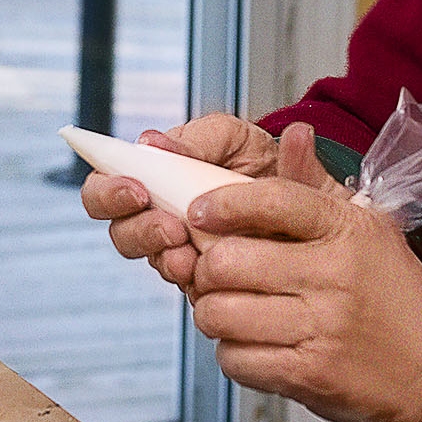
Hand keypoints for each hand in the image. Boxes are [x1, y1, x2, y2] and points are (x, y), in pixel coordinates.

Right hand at [79, 114, 304, 290]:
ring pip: (149, 258)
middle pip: (118, 228)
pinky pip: (185, 283)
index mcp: (157, 173)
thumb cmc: (266, 161)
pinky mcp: (203, 276)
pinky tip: (206, 271)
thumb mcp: (237, 139)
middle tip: (170, 227)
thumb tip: (151, 141)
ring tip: (189, 250)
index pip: (106, 180)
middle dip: (138, 230)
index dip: (108, 190)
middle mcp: (160, 211)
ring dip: (164, 255)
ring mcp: (180, 246)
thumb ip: (200, 139)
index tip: (136, 189)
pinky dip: (192, 277)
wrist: (314, 202)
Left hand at [186, 128, 421, 421]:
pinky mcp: (311, 375)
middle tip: (213, 274)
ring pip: (221, 313)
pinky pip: (236, 359)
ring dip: (212, 313)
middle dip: (206, 268)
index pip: (271, 199)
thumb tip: (293, 132)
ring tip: (229, 310)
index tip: (199, 212)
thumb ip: (315, 187)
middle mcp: (335, 275)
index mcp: (347, 229)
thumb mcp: (367, 228)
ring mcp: (323, 328)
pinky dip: (232, 352)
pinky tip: (251, 344)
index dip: (223, 204)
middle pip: (227, 261)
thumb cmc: (395, 293)